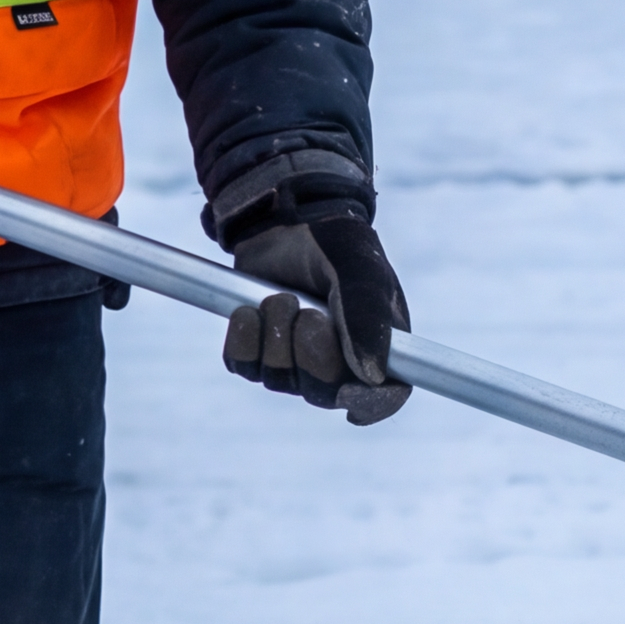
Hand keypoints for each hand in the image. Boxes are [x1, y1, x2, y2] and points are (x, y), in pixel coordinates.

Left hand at [219, 197, 411, 424]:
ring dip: (274, 335)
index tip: (348, 391)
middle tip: (306, 312)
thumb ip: (367, 319)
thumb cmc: (335, 244)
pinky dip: (243, 339)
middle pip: (323, 395)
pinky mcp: (257, 351)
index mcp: (378, 347)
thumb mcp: (359, 273)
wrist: (286, 219)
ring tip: (280, 296)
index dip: (366, 404)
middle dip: (310, 355)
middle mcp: (338, 363)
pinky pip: (243, 366)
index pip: (381, 399)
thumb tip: (371, 375)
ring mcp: (294, 361)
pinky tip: (248, 310)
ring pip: (278, 380)